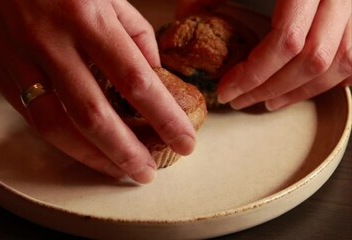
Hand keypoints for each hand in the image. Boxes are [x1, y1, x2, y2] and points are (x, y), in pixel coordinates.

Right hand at [0, 0, 196, 182]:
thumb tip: (152, 70)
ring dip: (92, 157)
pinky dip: (62, 141)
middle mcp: (52, 41)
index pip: (135, 80)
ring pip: (58, 126)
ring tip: (118, 170)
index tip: (183, 141)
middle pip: (95, 115)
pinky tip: (84, 150)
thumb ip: (133, 31)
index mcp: (87, 16)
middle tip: (148, 171)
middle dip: (127, 151)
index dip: (164, 118)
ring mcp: (19, 58)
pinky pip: (31, 117)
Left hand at [177, 0, 351, 109]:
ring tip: (268, 103)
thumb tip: (184, 15)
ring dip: (301, 91)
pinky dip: (331, 79)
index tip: (226, 89)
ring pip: (339, 63)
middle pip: (313, 60)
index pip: (286, 40)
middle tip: (241, 101)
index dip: (254, 73)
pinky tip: (303, 89)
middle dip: (271, 89)